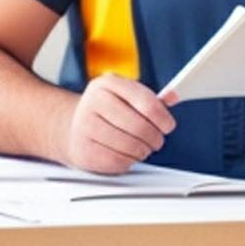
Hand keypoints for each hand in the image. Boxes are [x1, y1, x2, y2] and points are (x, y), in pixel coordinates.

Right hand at [58, 74, 176, 174]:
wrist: (70, 126)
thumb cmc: (106, 110)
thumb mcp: (126, 95)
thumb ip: (152, 98)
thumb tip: (174, 96)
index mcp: (108, 84)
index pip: (146, 102)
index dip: (163, 118)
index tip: (168, 126)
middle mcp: (93, 102)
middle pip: (139, 126)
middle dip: (155, 137)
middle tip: (157, 141)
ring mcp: (84, 127)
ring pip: (130, 146)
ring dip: (143, 151)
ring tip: (143, 148)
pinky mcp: (82, 150)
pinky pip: (117, 161)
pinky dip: (129, 161)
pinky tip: (127, 154)